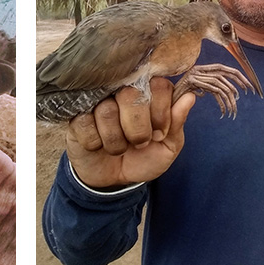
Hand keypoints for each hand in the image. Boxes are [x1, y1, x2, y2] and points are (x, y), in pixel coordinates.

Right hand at [66, 78, 194, 189]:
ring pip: (106, 111)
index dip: (161, 111)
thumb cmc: (143, 158)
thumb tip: (189, 97)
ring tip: (117, 148)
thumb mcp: (167, 146)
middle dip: (138, 128)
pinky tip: (97, 146)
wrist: (113, 180)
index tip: (160, 132)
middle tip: (139, 142)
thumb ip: (177, 122)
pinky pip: (85, 124)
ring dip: (115, 141)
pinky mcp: (74, 115)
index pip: (158, 84)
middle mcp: (121, 90)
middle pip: (131, 94)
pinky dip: (94, 142)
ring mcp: (95, 101)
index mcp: (147, 93)